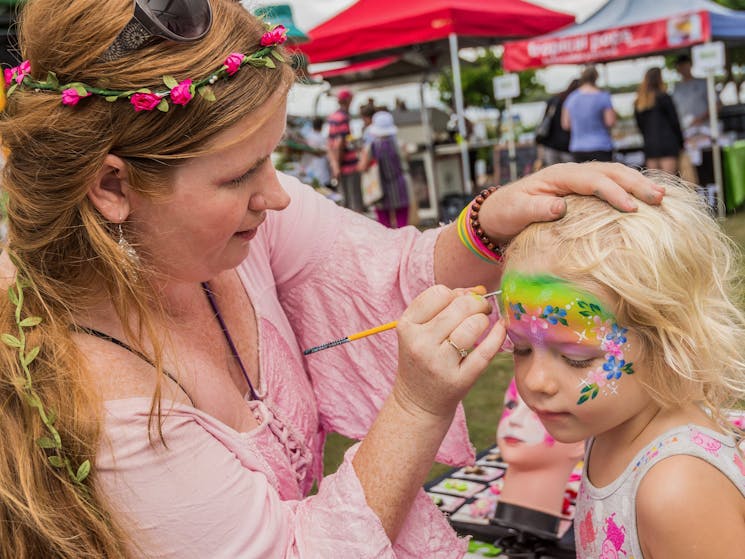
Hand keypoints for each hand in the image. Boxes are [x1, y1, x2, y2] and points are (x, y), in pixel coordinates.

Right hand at [393, 285, 504, 419]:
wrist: (418, 403)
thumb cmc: (423, 359)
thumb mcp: (420, 331)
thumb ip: (444, 307)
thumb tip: (478, 291)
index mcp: (407, 327)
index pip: (439, 294)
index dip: (457, 294)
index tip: (464, 301)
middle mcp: (420, 343)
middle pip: (459, 307)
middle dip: (477, 303)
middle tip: (483, 308)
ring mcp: (439, 363)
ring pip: (472, 326)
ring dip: (484, 320)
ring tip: (484, 324)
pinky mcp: (459, 380)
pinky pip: (485, 352)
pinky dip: (498, 336)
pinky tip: (501, 329)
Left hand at [478, 162, 664, 241]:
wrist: (497, 212)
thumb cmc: (506, 212)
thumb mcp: (517, 212)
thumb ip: (536, 209)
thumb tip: (560, 207)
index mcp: (558, 175)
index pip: (592, 180)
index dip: (614, 193)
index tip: (632, 208)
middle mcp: (571, 173)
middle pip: (610, 172)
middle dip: (636, 184)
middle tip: (660, 199)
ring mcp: (578, 179)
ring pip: (614, 175)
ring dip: (638, 184)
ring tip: (662, 197)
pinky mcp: (582, 190)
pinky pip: (610, 185)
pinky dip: (629, 190)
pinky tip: (647, 200)